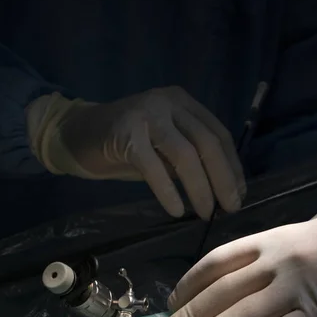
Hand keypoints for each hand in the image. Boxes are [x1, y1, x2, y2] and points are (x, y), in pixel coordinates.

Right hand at [27, 87, 245, 218]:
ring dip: (200, 187)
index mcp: (184, 103)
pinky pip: (153, 166)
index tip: (240, 193)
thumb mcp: (165, 147)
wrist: (77, 134)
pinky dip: (167, 190)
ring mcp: (146, 114)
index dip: (232, 166)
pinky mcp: (125, 133)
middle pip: (207, 142)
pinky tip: (176, 210)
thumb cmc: (128, 145)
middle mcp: (168, 103)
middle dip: (223, 178)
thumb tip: (225, 190)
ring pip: (185, 153)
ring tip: (206, 213)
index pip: (218, 134)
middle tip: (231, 207)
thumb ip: (192, 158)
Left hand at [159, 207, 316, 316]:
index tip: (173, 301)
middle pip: (223, 290)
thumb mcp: (308, 232)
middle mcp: (280, 260)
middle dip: (190, 313)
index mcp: (274, 237)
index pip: (218, 260)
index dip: (190, 282)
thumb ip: (275, 249)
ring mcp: (301, 286)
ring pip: (245, 313)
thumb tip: (245, 272)